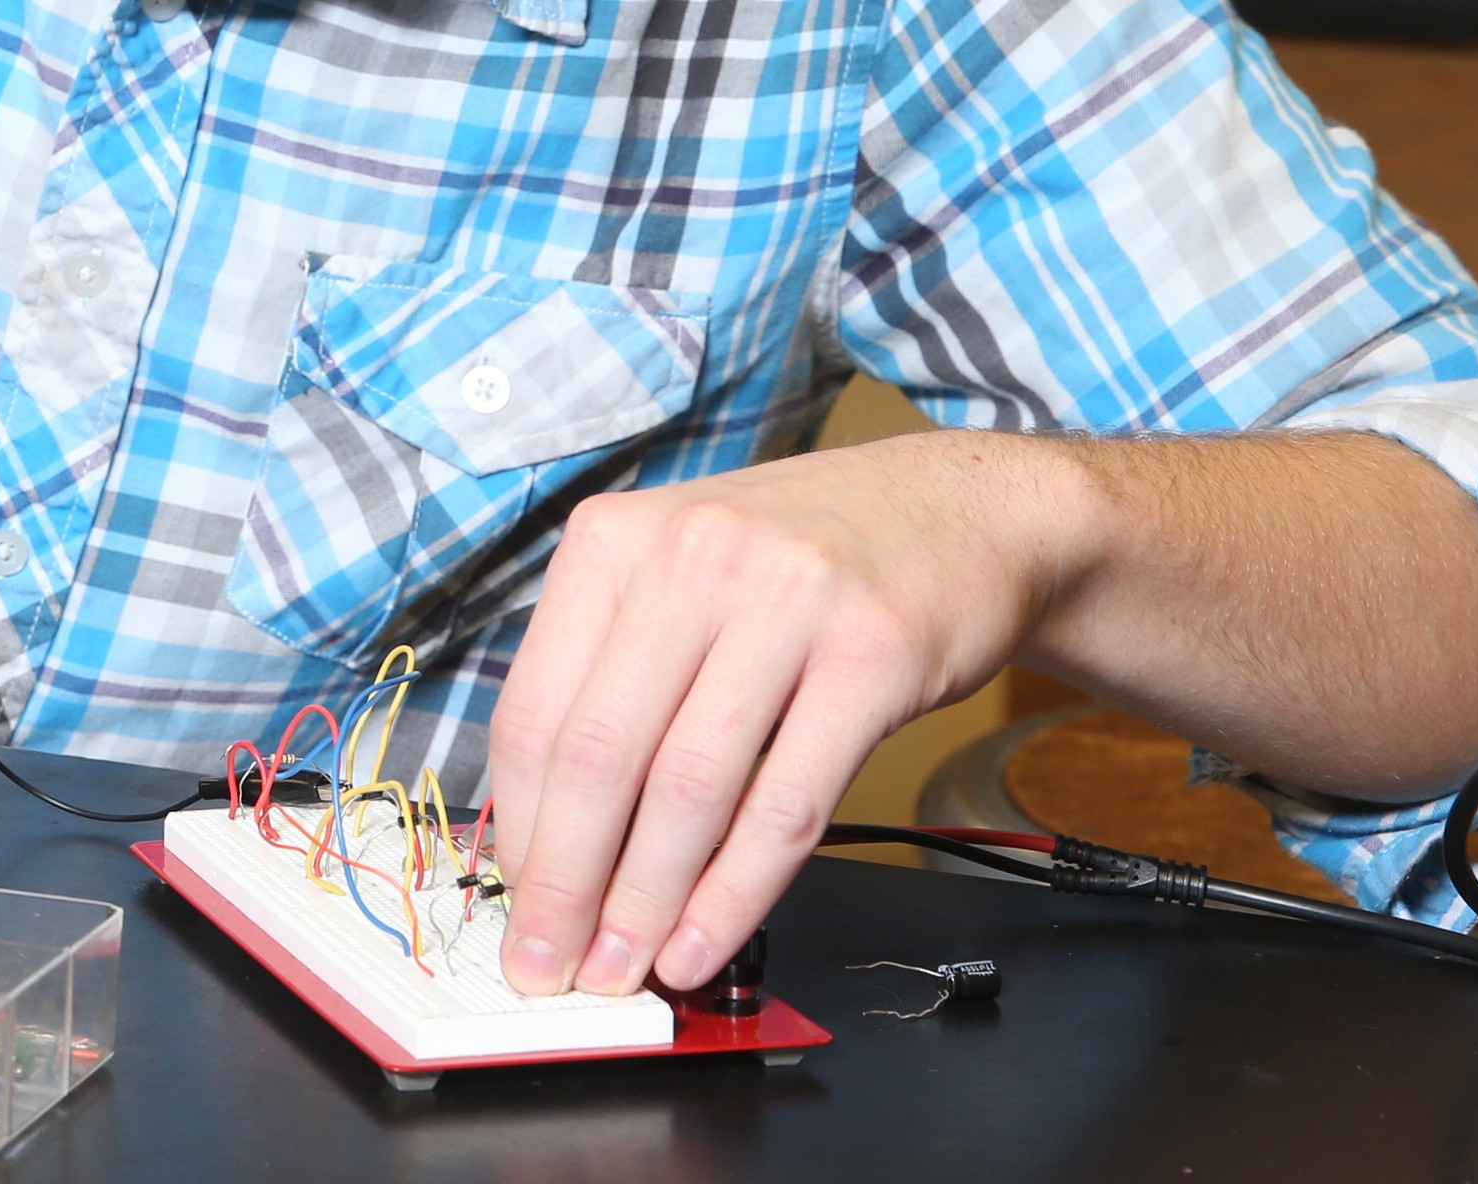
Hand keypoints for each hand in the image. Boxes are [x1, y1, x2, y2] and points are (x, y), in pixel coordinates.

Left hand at [485, 434, 1072, 999]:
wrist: (965, 509)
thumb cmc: (800, 561)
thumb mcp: (679, 575)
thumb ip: (609, 675)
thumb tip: (545, 831)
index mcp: (614, 540)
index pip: (533, 710)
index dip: (517, 828)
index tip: (512, 903)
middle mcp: (690, 558)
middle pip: (597, 756)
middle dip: (565, 884)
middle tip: (550, 965)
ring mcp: (785, 602)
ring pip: (688, 789)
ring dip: (646, 902)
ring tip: (626, 969)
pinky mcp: (872, 657)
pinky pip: (787, 804)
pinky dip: (737, 892)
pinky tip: (706, 940)